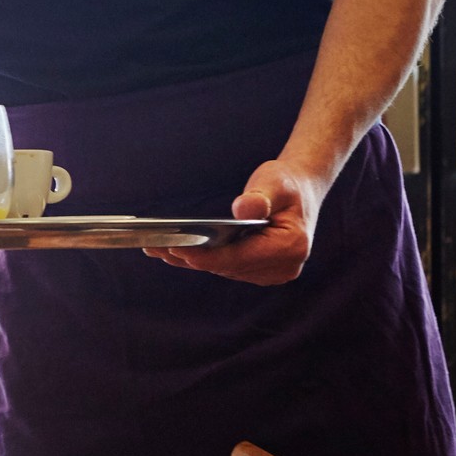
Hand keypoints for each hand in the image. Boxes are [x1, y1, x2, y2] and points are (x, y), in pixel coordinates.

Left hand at [142, 159, 325, 284]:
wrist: (300, 190)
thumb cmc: (286, 184)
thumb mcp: (274, 182)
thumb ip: (260, 197)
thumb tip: (245, 209)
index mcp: (290, 247)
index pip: (239, 257)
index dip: (206, 255)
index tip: (177, 249)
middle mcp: (283, 267)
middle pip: (227, 266)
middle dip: (191, 257)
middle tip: (155, 247)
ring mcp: (271, 272)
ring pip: (222, 268)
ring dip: (190, 260)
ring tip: (156, 249)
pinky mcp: (259, 271)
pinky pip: (224, 266)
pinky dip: (200, 258)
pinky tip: (172, 251)